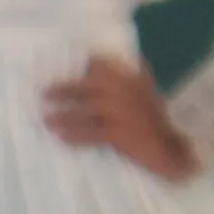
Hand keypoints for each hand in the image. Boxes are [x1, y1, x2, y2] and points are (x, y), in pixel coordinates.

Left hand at [43, 54, 204, 183]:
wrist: (169, 150)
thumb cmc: (152, 122)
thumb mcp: (142, 93)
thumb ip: (124, 77)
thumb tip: (91, 63)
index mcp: (131, 78)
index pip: (103, 64)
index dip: (86, 65)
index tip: (62, 65)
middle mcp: (125, 91)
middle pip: (88, 85)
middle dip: (65, 89)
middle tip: (44, 94)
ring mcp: (121, 112)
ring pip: (85, 111)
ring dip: (64, 116)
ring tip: (47, 121)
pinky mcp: (118, 134)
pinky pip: (90, 133)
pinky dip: (75, 136)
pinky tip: (61, 138)